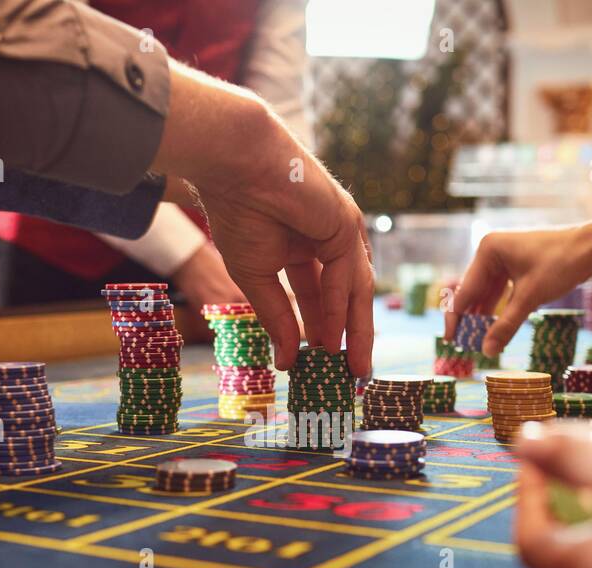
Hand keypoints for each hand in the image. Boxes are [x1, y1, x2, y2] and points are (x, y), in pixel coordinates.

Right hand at [152, 64, 374, 375]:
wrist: (236, 166)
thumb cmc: (238, 212)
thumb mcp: (256, 277)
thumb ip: (277, 318)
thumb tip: (288, 361)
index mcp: (305, 248)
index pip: (320, 298)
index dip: (320, 332)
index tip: (320, 366)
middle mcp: (329, 240)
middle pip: (346, 297)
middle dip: (349, 338)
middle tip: (351, 376)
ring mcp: (342, 231)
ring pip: (355, 290)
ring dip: (355, 331)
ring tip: (353, 368)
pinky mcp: (347, 223)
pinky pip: (346, 275)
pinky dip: (339, 307)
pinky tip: (332, 335)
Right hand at [445, 222, 591, 357]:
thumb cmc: (561, 264)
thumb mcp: (530, 298)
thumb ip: (506, 325)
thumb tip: (487, 352)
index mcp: (487, 251)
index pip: (464, 291)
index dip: (456, 319)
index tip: (450, 342)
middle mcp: (491, 251)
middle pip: (472, 292)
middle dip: (469, 319)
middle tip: (462, 346)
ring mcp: (503, 257)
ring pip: (486, 293)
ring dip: (482, 316)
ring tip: (475, 341)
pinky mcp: (515, 265)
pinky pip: (499, 291)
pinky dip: (496, 309)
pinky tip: (491, 327)